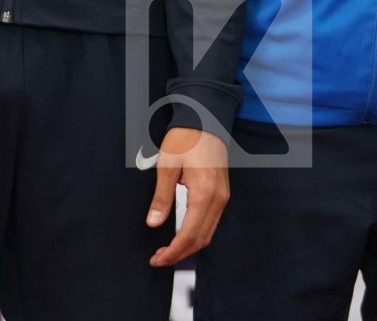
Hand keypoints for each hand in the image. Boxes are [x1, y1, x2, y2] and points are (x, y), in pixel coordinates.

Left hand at [146, 126, 229, 266]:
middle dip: (180, 254)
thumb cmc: (186, 138)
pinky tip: (183, 234)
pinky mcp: (222, 193)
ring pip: (208, 233)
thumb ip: (162, 197)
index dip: (173, 252)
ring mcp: (223, 197)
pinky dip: (197, 234)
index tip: (157, 259)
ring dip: (189, 246)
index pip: (189, 235)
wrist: (206, 118)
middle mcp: (218, 199)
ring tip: (168, 250)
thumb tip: (153, 222)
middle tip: (159, 258)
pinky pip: (212, 222)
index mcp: (204, 194)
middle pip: (201, 239)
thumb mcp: (167, 165)